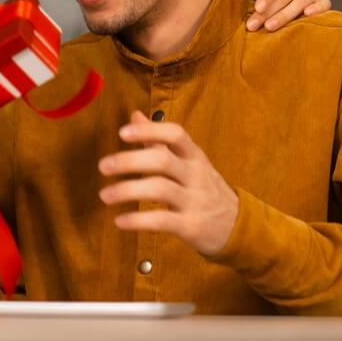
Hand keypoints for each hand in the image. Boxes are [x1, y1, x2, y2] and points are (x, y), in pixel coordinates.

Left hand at [98, 111, 238, 255]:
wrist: (238, 225)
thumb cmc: (203, 187)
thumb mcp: (188, 161)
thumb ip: (159, 140)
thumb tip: (134, 115)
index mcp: (193, 155)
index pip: (175, 134)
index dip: (149, 131)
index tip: (122, 133)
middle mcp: (195, 174)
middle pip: (162, 160)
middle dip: (129, 161)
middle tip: (103, 166)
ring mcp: (195, 200)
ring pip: (160, 189)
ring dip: (127, 190)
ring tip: (104, 195)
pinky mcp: (191, 226)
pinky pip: (162, 221)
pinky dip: (138, 221)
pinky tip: (120, 221)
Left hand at [237, 0, 331, 31]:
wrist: (276, 6)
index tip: (258, 8)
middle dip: (268, 11)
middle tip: (253, 25)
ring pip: (301, 1)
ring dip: (285, 15)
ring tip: (269, 27)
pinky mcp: (322, 1)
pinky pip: (324, 4)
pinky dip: (318, 9)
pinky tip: (307, 15)